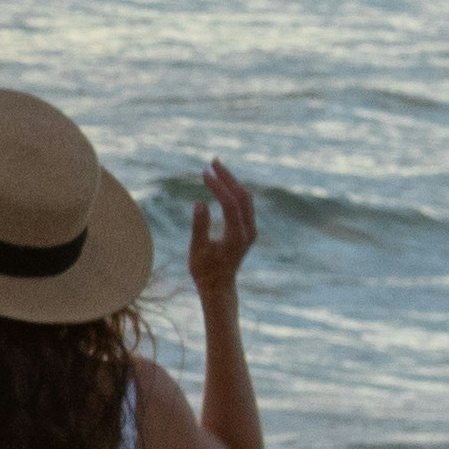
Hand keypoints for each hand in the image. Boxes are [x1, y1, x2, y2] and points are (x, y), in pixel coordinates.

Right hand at [187, 154, 257, 301]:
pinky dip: (234, 191)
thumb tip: (199, 203)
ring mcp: (250, 230)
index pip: (229, 203)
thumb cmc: (204, 270)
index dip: (217, 187)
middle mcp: (248, 231)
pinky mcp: (247, 230)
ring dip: (232, 182)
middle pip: (242, 196)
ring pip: (246, 199)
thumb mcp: (198, 249)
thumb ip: (200, 226)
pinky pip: (244, 204)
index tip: (204, 174)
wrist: (218, 287)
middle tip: (213, 162)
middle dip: (228, 177)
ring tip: (216, 169)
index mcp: (236, 236)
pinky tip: (222, 184)